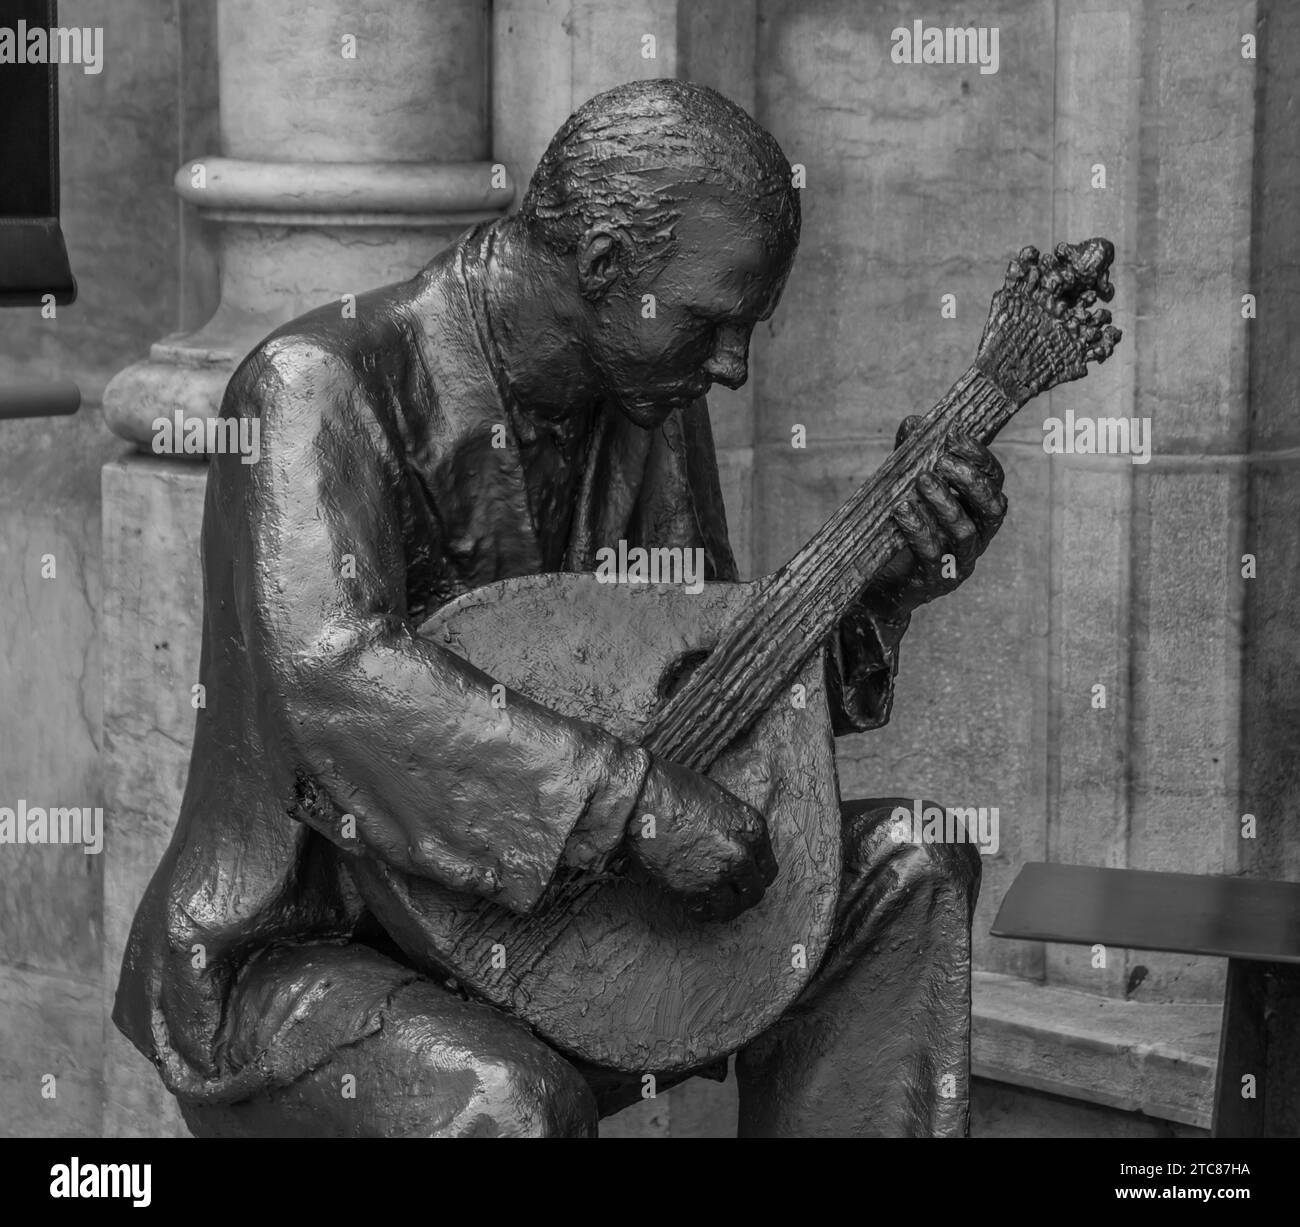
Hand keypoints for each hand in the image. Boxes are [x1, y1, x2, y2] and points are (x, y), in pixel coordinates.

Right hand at [623, 756, 777, 922]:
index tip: (745, 877)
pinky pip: (703, 913)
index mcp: (753, 830)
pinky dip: (700, 911)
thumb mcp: (722, 802)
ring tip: (713, 902)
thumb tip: (738, 847)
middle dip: (743, 894)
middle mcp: (741, 855)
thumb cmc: (678, 790)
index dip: (755, 875)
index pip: (768, 868)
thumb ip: (737, 829)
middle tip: (729, 892)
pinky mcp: (691, 890)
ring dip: (724, 907)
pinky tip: (694, 901)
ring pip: (731, 909)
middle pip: (754, 892)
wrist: (644, 798)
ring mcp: (717, 875)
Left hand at [865, 422, 1007, 619]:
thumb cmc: (899, 528)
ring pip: (965, 532)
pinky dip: (920, 531)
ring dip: (944, 503)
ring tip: (921, 481)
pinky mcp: (938, 581)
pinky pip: (935, 556)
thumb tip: (913, 423)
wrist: (879, 581)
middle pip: (993, 508)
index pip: (993, 480)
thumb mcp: (905, 487)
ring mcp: (960, 561)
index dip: (979, 457)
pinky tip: (902, 512)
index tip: (954, 435)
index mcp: (976, 510)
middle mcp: (977, 536)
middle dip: (970, 481)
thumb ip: (912, 457)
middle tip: (942, 462)